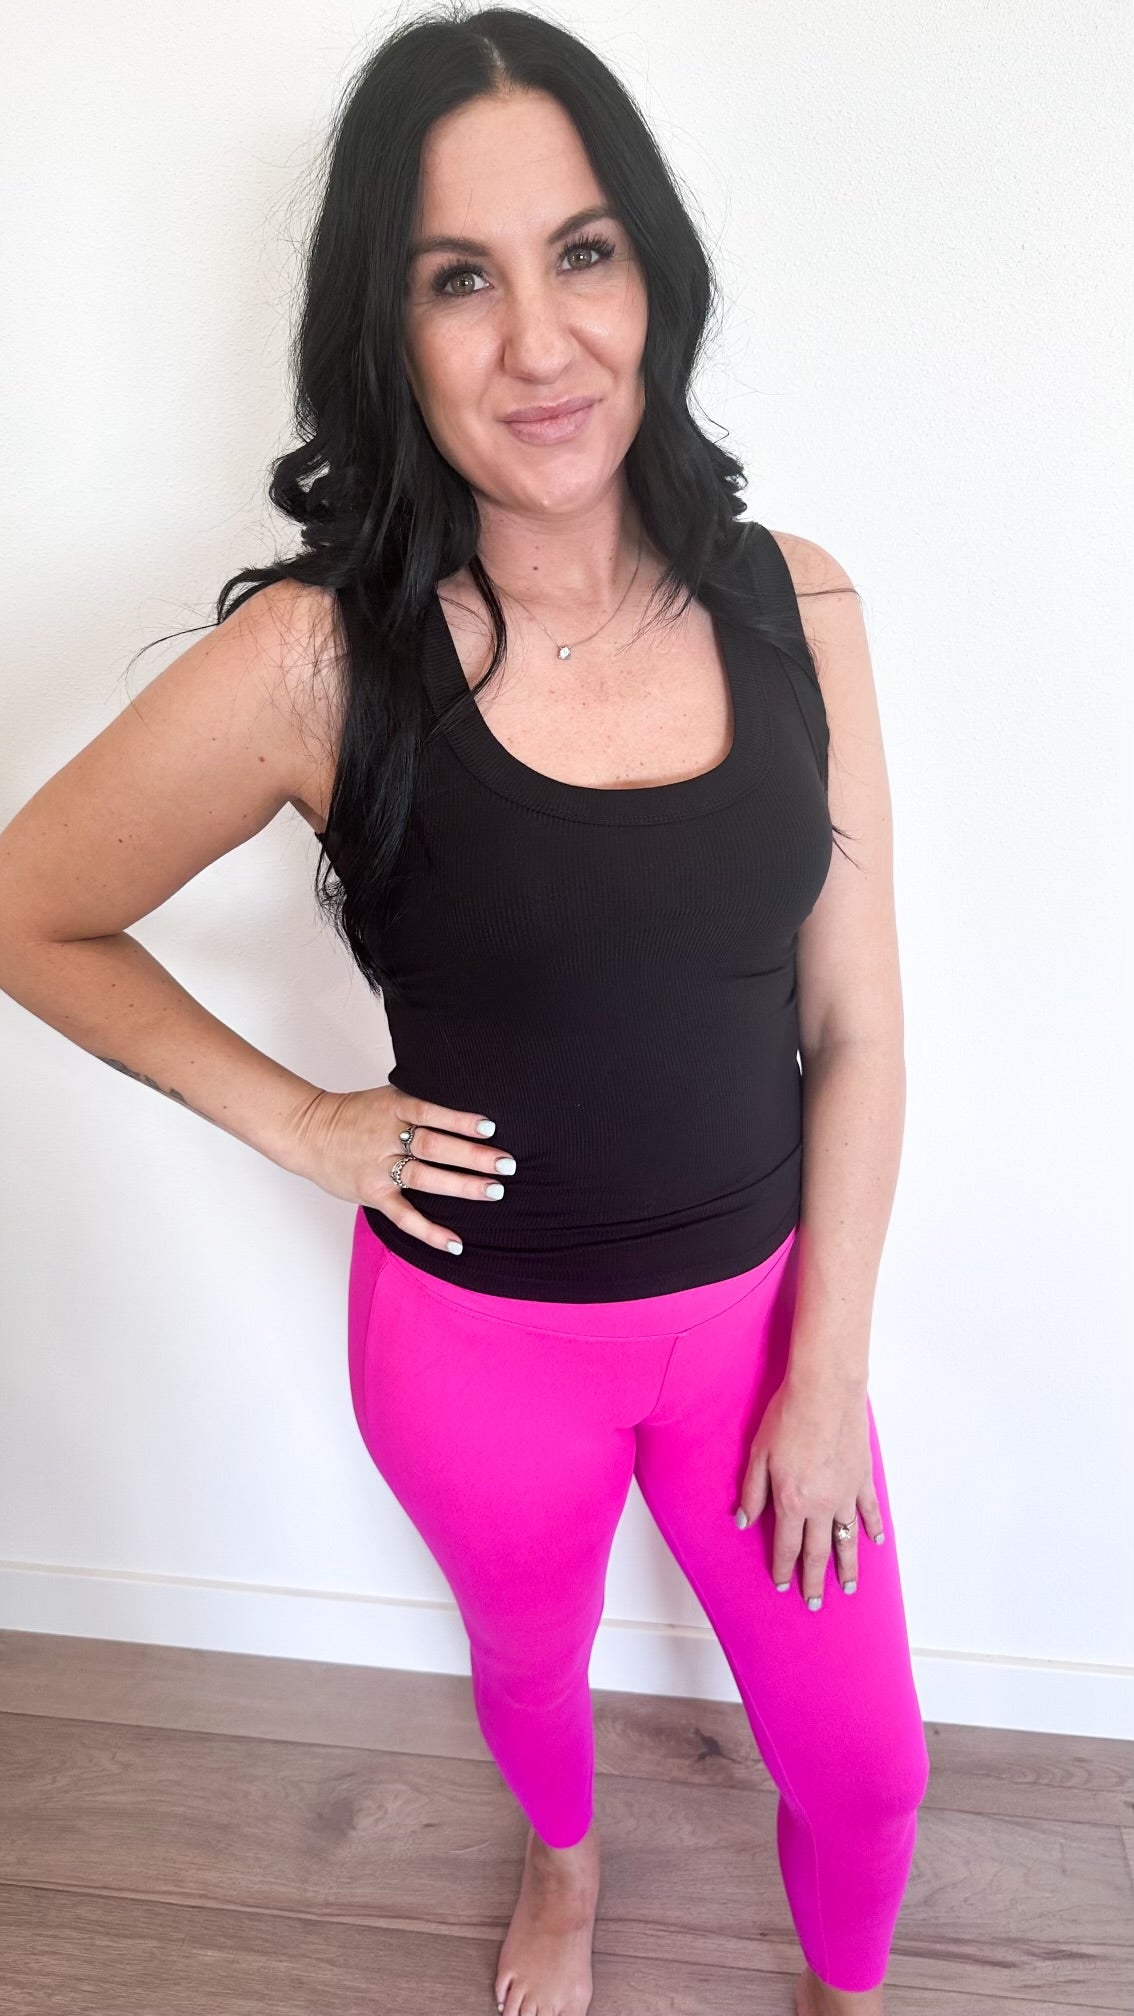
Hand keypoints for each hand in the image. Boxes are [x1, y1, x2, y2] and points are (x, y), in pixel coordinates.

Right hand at [295, 1084, 516, 1254]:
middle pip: (433, 1146)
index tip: (490, 1127)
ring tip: (493, 1191)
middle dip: (472, 1155)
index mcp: (392, 1108)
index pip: (430, 1113)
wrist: (308, 1132)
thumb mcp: (387, 1097)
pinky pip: (403, 1216)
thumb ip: (419, 1104)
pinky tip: (455, 1242)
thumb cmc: (355, 1115)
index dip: (460, 1121)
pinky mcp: (373, 1194)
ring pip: (424, 1178)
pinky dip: (429, 1231)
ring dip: (461, 1186)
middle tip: (506, 1164)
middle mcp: (386, 1137)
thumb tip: (465, 1109)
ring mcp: (379, 1167)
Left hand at [734, 1373, 884, 1605]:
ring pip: (847, 1539)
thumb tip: (744, 1521)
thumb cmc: (787, 1417)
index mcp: (791, 1502)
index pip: (786, 1545)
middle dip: (814, 1580)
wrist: (825, 1391)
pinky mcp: (863, 1478)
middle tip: (815, 1603)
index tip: (781, 1585)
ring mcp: (846, 1494)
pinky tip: (875, 1542)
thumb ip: (752, 1491)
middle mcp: (821, 1505)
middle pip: (818, 1552)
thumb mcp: (757, 1454)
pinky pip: (869, 1511)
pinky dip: (873, 1528)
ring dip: (847, 1566)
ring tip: (848, 1588)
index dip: (782, 1568)